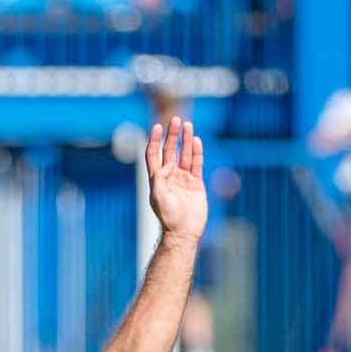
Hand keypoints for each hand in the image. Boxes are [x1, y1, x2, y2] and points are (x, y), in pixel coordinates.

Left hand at [146, 118, 207, 242]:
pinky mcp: (196, 183)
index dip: (155, 140)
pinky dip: (197, 152)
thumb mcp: (158, 196)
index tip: (157, 126)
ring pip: (184, 154)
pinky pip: (196, 164)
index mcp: (157, 178)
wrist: (184, 231)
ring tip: (187, 125)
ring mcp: (183, 179)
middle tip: (176, 120)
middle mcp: (170, 176)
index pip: (153, 154)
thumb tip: (168, 164)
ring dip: (185, 140)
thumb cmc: (168, 216)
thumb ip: (160, 177)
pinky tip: (196, 140)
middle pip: (169, 150)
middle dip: (172, 135)